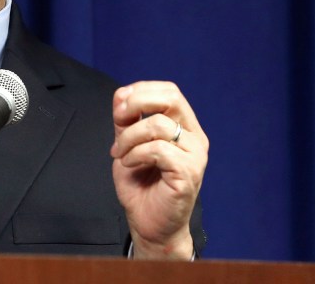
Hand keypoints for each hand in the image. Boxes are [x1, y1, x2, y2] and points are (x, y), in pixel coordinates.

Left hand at [111, 81, 207, 259]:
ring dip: (129, 137)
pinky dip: (136, 154)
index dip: (141, 90)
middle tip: (119, 120)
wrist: (148, 223)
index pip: (170, 91)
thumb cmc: (141, 185)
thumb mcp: (127, 144)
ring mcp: (195, 156)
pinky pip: (158, 149)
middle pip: (172, 98)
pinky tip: (130, 164)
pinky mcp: (189, 173)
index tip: (119, 108)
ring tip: (122, 154)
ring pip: (159, 125)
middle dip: (138, 102)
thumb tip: (122, 94)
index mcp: (184, 128)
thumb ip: (126, 120)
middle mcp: (194, 138)